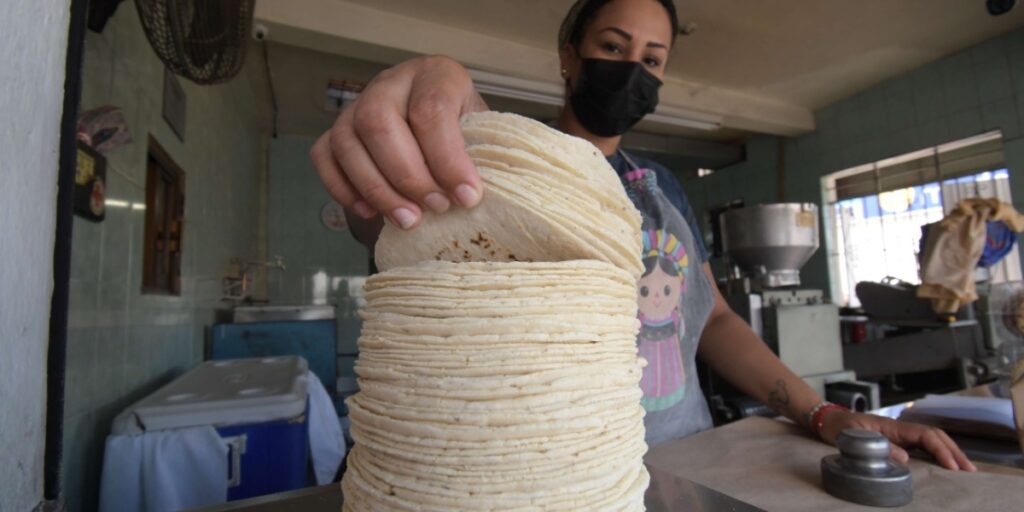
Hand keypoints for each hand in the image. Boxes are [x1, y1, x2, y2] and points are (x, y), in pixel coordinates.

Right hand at [309, 55, 488, 229]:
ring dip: (377, 189)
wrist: (440, 131)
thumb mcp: (483, 135)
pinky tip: (371, 213)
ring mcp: (357, 104)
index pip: (431, 109)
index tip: (466, 197)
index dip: (447, 158)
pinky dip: (342, 189)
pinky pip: (324, 157)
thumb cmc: (466, 135)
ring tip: (408, 220)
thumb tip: (473, 200)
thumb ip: (480, 157)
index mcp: (436, 74)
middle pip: (379, 122)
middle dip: (408, 175)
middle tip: (435, 209)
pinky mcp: (335, 130)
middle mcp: (391, 82)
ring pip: (347, 142)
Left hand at [819, 409, 976, 470]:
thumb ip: (876, 445)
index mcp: (892, 426)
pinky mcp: (896, 440)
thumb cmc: (838, 426)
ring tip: (964, 469)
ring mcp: (899, 434)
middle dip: (953, 451)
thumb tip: (904, 457)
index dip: (940, 449)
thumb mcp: (853, 436)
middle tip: (969, 470)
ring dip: (949, 452)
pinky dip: (937, 454)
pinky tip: (945, 465)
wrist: (827, 420)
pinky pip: (922, 446)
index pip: (924, 435)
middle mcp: (900, 428)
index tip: (951, 465)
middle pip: (935, 436)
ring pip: (932, 440)